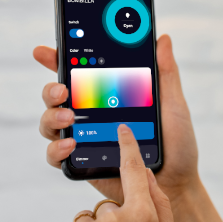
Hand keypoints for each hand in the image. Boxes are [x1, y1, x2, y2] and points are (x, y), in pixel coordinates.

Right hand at [34, 34, 200, 203]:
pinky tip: (70, 145)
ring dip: (52, 116)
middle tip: (63, 89)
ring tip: (69, 118)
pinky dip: (56, 148)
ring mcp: (83, 138)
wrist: (177, 183)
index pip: (79, 73)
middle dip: (51, 88)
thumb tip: (163, 38)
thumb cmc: (177, 143)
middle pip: (56, 95)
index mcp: (109, 95)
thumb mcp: (173, 104)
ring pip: (50, 122)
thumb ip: (166, 73)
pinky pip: (56, 154)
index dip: (58, 59)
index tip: (45, 51)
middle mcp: (90, 114)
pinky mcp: (80, 163)